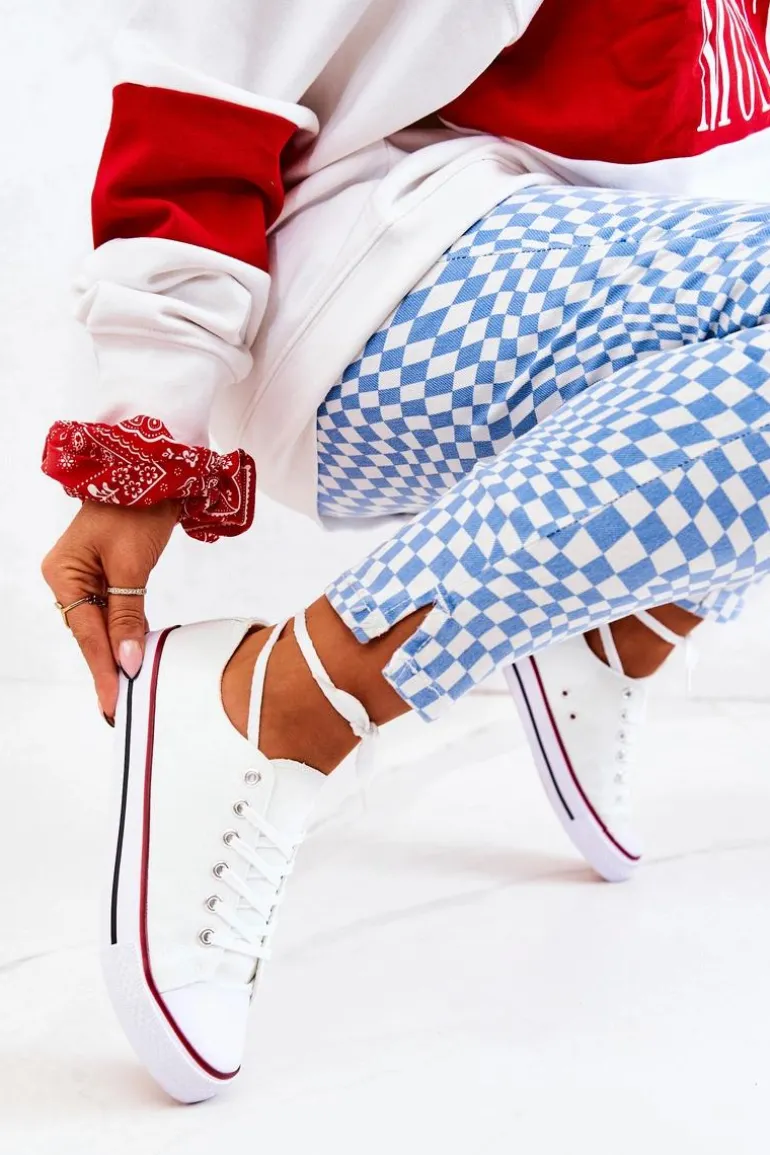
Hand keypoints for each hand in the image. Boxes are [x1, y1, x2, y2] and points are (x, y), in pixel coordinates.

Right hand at [42, 500, 179, 720]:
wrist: (153, 472)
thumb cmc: (136, 509)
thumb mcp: (132, 567)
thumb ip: (128, 616)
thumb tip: (128, 660)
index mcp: (63, 574)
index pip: (86, 634)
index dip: (102, 670)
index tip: (114, 703)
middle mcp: (67, 577)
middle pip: (89, 633)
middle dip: (107, 666)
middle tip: (121, 705)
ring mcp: (85, 575)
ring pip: (101, 625)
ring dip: (117, 650)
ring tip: (129, 686)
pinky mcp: (105, 572)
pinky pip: (112, 611)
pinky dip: (125, 630)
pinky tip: (135, 652)